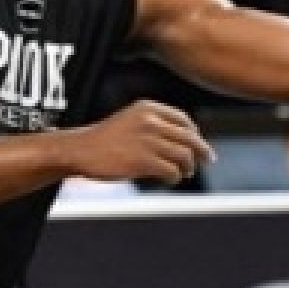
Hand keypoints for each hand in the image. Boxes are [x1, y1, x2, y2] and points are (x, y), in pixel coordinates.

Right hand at [64, 101, 214, 185]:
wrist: (80, 150)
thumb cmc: (105, 139)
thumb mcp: (131, 119)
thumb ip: (155, 124)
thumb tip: (185, 140)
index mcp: (148, 108)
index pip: (183, 120)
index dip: (195, 134)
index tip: (199, 144)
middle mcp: (151, 121)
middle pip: (189, 138)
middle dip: (201, 151)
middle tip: (207, 160)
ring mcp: (148, 141)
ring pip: (183, 155)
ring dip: (188, 167)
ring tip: (184, 173)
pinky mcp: (144, 161)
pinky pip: (171, 171)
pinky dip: (175, 177)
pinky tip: (171, 179)